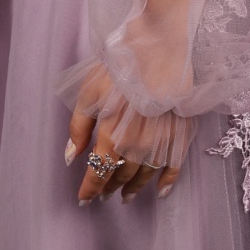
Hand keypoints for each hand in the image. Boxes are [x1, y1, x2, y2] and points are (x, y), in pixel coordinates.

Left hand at [65, 63, 192, 205]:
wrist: (157, 51)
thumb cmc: (119, 69)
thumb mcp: (89, 94)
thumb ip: (78, 129)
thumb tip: (71, 158)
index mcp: (110, 139)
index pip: (97, 174)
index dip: (89, 189)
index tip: (84, 199)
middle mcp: (135, 148)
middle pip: (120, 176)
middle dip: (109, 187)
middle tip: (104, 195)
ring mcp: (159, 143)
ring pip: (143, 175)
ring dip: (133, 188)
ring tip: (125, 196)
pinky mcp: (178, 135)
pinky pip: (173, 167)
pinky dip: (167, 182)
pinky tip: (160, 191)